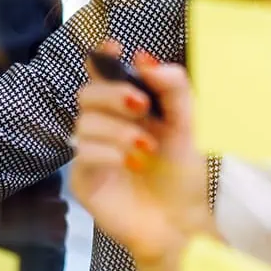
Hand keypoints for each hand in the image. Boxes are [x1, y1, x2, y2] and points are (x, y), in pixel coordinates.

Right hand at [70, 42, 213, 270]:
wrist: (182, 223)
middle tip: (141, 105)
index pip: (104, 75)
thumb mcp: (187, 125)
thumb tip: (144, 58)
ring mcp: (91, 154)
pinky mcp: (84, 181)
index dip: (103, 58)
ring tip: (147, 147)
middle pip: (87, 94)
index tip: (114, 47)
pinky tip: (132, 163)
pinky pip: (83, 154)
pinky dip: (109, 152)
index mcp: (127, 110)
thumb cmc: (183, 175)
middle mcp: (104, 127)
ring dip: (118, 130)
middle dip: (113, 94)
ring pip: (84, 123)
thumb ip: (173, 88)